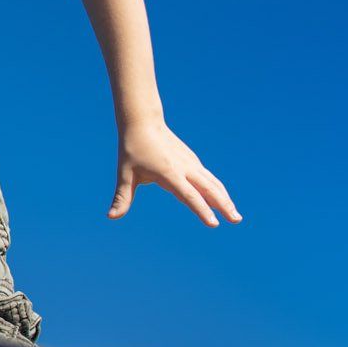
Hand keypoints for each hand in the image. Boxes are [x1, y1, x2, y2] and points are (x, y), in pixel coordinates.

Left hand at [110, 119, 240, 226]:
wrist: (143, 123)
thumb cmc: (132, 149)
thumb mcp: (125, 174)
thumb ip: (122, 197)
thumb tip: (111, 217)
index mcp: (169, 173)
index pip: (189, 195)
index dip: (201, 209)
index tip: (214, 223)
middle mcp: (184, 168)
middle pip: (209, 189)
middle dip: (224, 205)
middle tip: (236, 221)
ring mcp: (191, 163)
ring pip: (213, 183)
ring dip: (225, 198)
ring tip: (235, 215)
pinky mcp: (192, 161)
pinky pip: (208, 178)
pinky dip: (218, 190)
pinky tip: (223, 200)